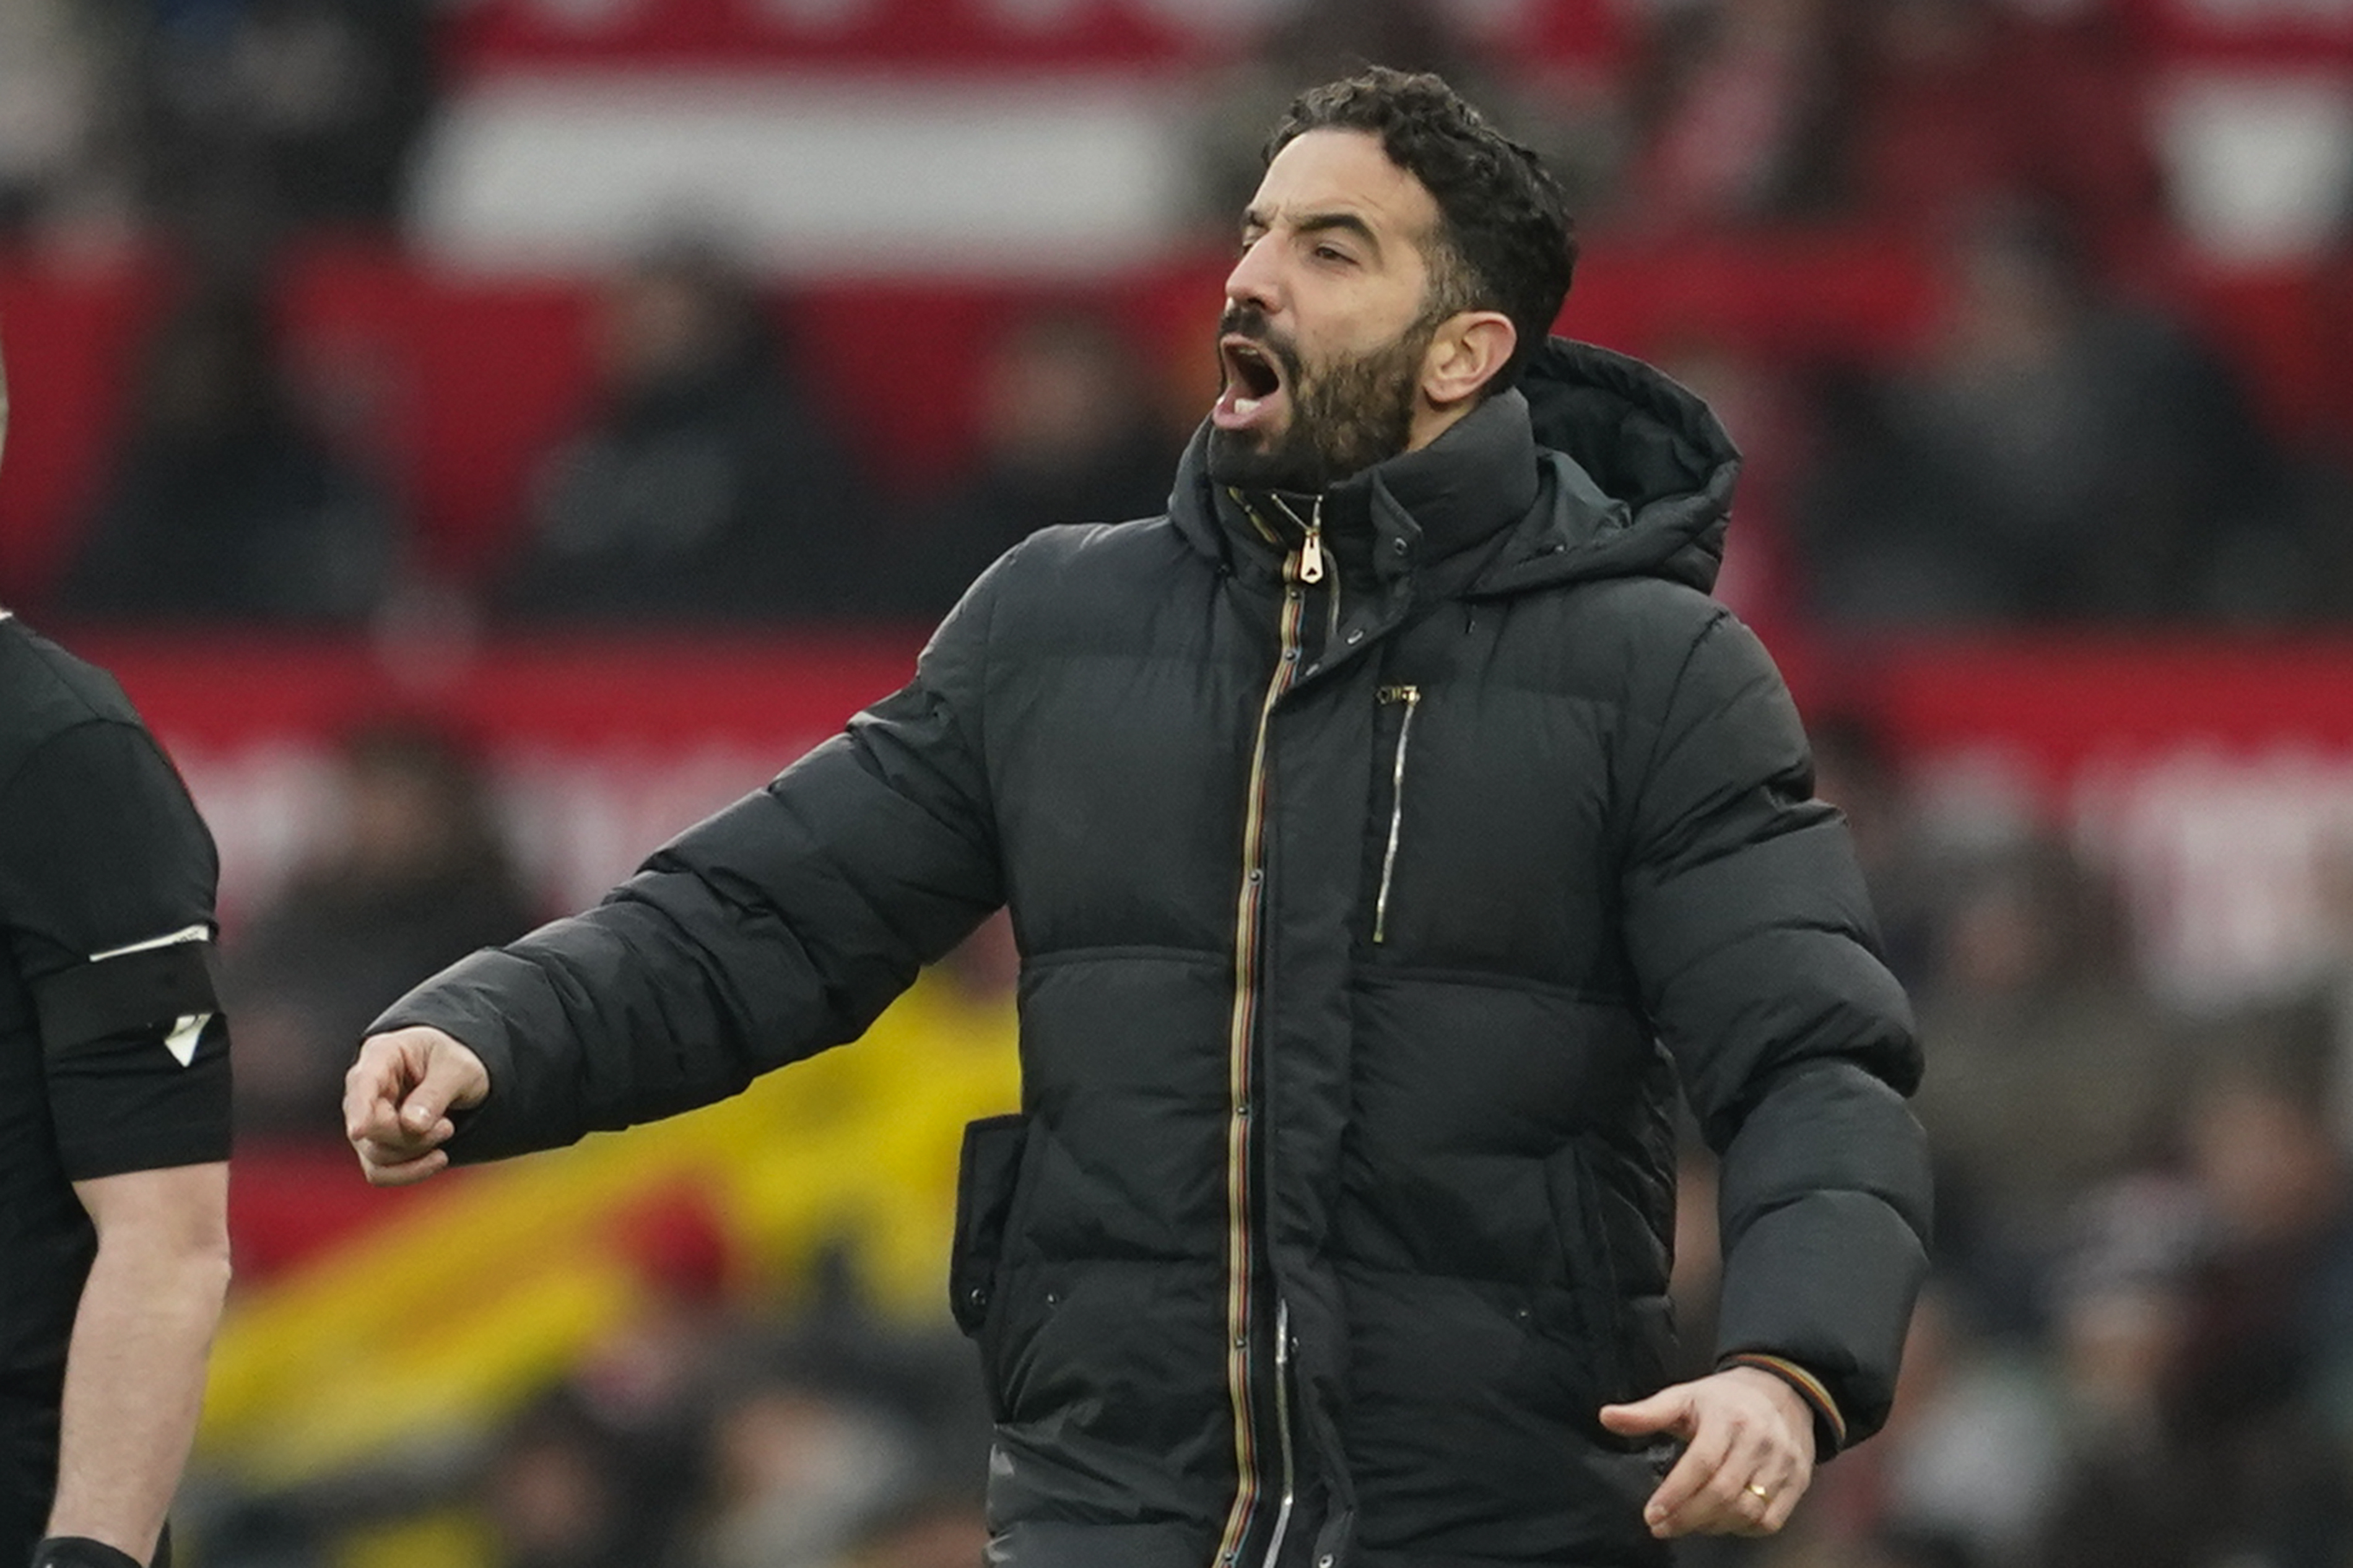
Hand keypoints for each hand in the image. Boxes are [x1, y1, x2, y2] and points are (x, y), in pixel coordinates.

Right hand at [343, 1027, 488, 1186]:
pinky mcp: (374, 1144)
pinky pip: (379, 1173)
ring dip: (417, 1153)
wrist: (456, 1075)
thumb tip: (412, 1125)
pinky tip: (437, 1159)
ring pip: (376, 1155)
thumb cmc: (453, 1062)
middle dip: (413, 1137)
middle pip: (370, 1129)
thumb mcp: (458, 1069)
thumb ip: (435, 1094)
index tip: (358, 1131)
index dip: (359, 1109)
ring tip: (446, 1130)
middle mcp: (364, 1088)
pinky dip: (409, 1172)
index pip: (363, 1083)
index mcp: (382, 1054)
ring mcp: (365, 1119)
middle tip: (448, 1127)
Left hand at [1599, 1365, 1815, 1538]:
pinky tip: (1720, 1522)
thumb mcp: (1684, 1396)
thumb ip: (1646, 1413)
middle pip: (1722, 1492)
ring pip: (1747, 1510)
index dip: (1674, 1494)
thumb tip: (1606, 1417)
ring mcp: (1783, 1463)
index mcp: (1727, 1417)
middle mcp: (1758, 1441)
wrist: (1782, 1390)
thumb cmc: (1723, 1399)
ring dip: (1711, 1525)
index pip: (1700, 1463)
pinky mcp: (1798, 1481)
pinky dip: (1742, 1529)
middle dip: (1687, 1517)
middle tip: (1661, 1526)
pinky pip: (1769, 1520)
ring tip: (1686, 1523)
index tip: (1651, 1514)